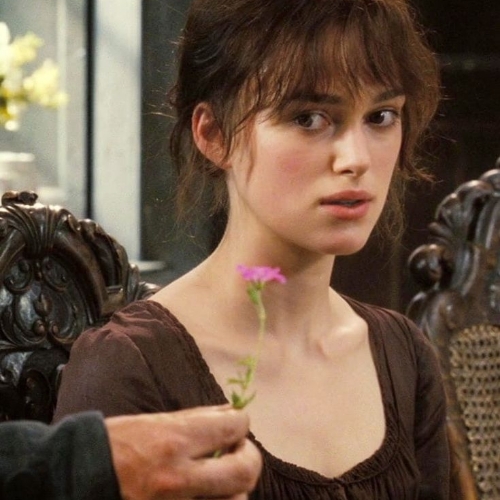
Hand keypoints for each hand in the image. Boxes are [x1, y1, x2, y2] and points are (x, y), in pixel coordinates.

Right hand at [105, 405, 261, 499]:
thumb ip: (196, 418)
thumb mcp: (153, 422)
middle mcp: (179, 478)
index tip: (236, 424)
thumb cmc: (114, 444)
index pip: (232, 427)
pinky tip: (208, 492)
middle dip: (249, 456)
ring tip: (222, 477)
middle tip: (239, 451)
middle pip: (244, 470)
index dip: (240, 423)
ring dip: (235, 486)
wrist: (75, 479)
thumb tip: (230, 411)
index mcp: (173, 441)